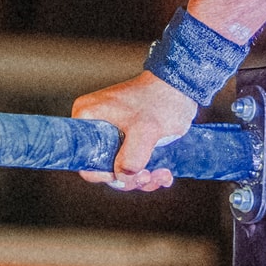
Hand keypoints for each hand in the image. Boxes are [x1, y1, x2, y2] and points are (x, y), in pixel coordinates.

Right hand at [70, 69, 202, 191]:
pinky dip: (149, 173)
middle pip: (104, 167)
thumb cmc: (161, 98)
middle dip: (130, 178)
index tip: (124, 176)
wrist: (182, 87)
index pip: (84, 158)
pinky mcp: (129, 139)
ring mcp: (113, 134)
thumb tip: (122, 177)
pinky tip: (165, 173)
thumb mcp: (145, 130)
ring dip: (143, 178)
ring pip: (122, 169)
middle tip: (149, 176)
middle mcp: (96, 127)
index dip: (102, 174)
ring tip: (163, 174)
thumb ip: (131, 157)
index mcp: (88, 118)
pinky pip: (134, 164)